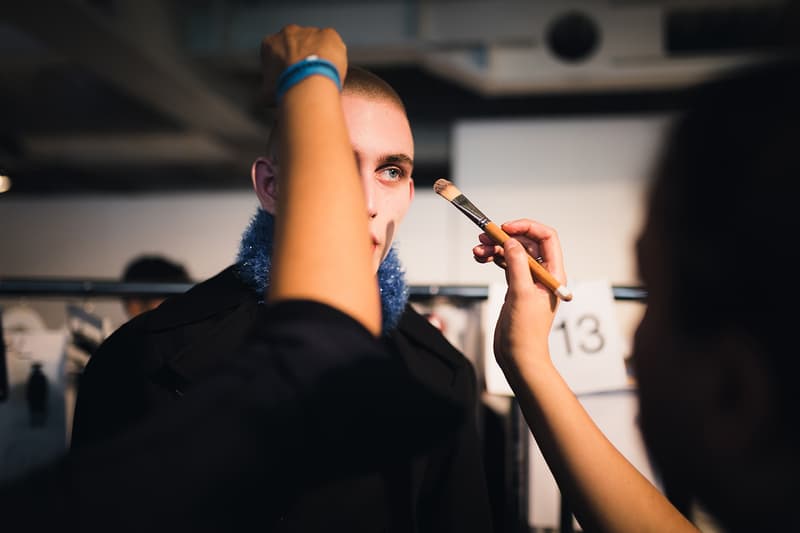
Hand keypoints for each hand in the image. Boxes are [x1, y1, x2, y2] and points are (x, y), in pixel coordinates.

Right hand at [260, 24, 347, 103]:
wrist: (308, 84)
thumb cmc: (288, 87)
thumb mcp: (267, 93)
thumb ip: (268, 89)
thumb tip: (268, 98)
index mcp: (270, 44)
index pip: (275, 52)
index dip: (283, 65)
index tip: (289, 77)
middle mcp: (289, 33)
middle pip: (296, 45)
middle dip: (301, 58)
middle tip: (307, 77)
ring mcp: (310, 32)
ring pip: (315, 43)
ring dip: (318, 56)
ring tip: (322, 76)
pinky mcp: (329, 35)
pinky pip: (332, 43)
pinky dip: (334, 55)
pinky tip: (334, 69)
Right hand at [473, 219, 565, 376]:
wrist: (518, 355)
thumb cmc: (526, 332)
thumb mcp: (521, 293)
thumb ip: (517, 264)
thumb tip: (512, 242)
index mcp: (553, 273)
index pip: (546, 238)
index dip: (527, 227)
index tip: (506, 228)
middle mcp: (542, 274)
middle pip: (526, 243)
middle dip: (505, 237)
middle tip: (485, 238)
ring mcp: (528, 280)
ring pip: (512, 253)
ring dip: (495, 248)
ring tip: (478, 250)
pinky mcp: (516, 287)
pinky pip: (505, 264)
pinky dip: (493, 258)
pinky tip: (480, 258)